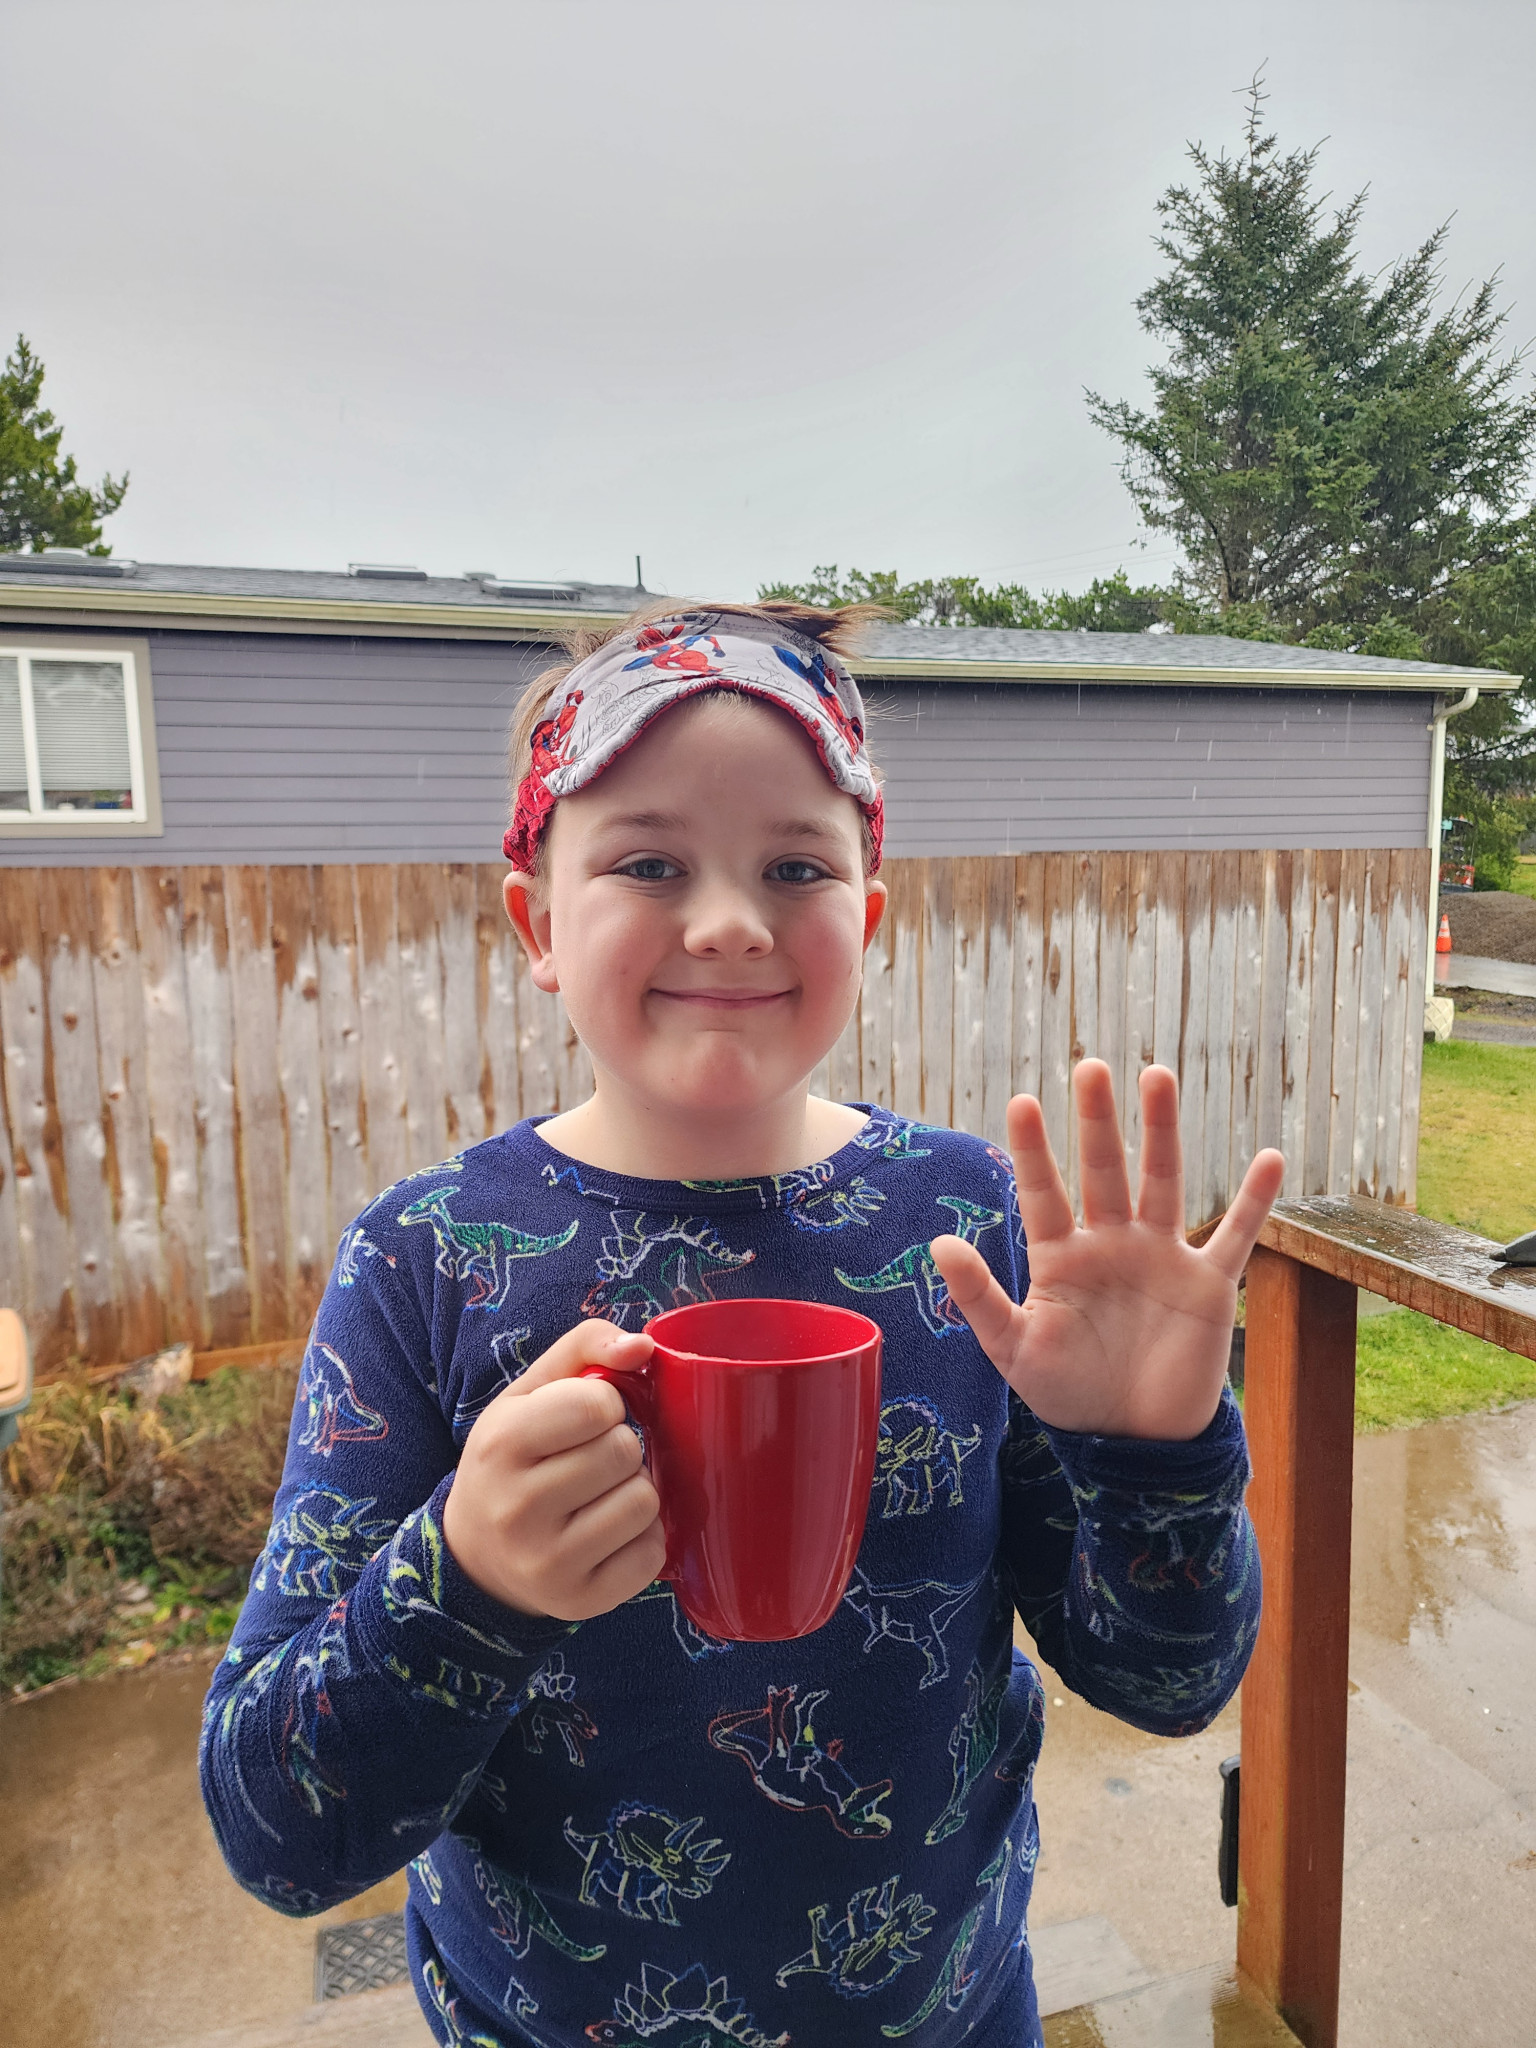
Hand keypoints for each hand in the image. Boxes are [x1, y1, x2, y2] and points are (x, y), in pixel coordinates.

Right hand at [441, 1322, 665, 1620]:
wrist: (476, 1556)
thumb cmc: (514, 1460)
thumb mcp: (528, 1394)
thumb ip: (583, 1348)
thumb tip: (643, 1346)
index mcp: (500, 1444)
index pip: (596, 1404)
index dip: (606, 1404)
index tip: (585, 1419)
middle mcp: (516, 1508)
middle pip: (625, 1452)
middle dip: (621, 1447)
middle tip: (593, 1461)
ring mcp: (547, 1562)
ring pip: (644, 1502)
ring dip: (635, 1492)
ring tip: (601, 1496)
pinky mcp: (580, 1601)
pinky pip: (652, 1554)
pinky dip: (642, 1539)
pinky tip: (609, 1534)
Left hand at [930, 1061, 1283, 1440]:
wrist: (1133, 1441)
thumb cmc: (1067, 1392)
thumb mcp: (1014, 1350)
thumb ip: (979, 1298)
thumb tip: (939, 1243)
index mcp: (1061, 1257)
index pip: (1043, 1192)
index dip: (1033, 1150)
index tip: (1022, 1100)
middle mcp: (1111, 1243)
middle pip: (1103, 1170)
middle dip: (1097, 1120)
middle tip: (1090, 1066)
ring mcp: (1161, 1257)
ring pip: (1161, 1181)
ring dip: (1161, 1130)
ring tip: (1156, 1076)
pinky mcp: (1208, 1285)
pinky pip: (1235, 1236)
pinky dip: (1255, 1201)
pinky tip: (1271, 1160)